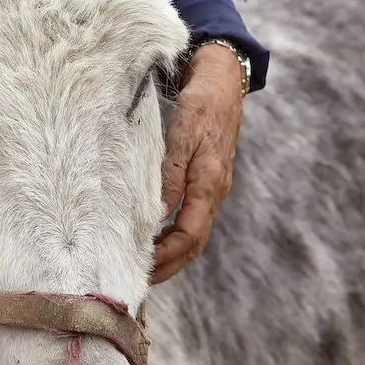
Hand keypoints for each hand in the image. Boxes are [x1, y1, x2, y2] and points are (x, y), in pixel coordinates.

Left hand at [152, 42, 243, 284]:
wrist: (223, 82)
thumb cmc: (201, 104)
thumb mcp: (183, 133)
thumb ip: (170, 173)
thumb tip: (157, 213)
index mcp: (209, 184)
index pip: (190, 235)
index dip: (167, 256)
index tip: (144, 268)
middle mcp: (214, 192)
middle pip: (194, 243)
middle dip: (170, 265)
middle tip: (141, 281)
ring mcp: (213, 189)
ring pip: (194, 233)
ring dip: (172, 253)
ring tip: (146, 267)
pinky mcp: (208, 182)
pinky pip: (193, 218)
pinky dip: (176, 235)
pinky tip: (157, 237)